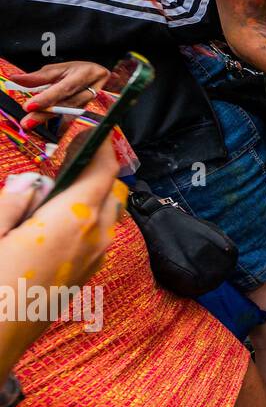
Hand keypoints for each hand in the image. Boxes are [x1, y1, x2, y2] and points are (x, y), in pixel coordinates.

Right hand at [0, 138, 125, 291]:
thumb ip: (13, 200)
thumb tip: (31, 183)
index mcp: (76, 218)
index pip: (103, 169)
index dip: (100, 145)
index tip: (89, 130)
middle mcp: (96, 237)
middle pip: (112, 190)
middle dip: (95, 172)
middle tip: (64, 164)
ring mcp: (95, 260)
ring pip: (109, 216)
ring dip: (92, 199)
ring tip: (53, 197)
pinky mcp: (86, 277)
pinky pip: (99, 238)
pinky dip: (87, 223)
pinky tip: (50, 227)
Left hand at [5, 61, 109, 129]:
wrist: (100, 77)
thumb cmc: (78, 71)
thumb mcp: (59, 69)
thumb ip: (39, 76)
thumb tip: (17, 79)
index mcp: (86, 73)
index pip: (65, 87)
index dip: (47, 97)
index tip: (29, 106)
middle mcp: (94, 88)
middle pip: (69, 103)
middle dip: (46, 113)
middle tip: (28, 122)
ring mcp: (97, 102)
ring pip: (73, 114)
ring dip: (52, 121)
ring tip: (34, 124)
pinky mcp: (95, 112)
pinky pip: (77, 120)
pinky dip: (63, 126)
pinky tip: (53, 133)